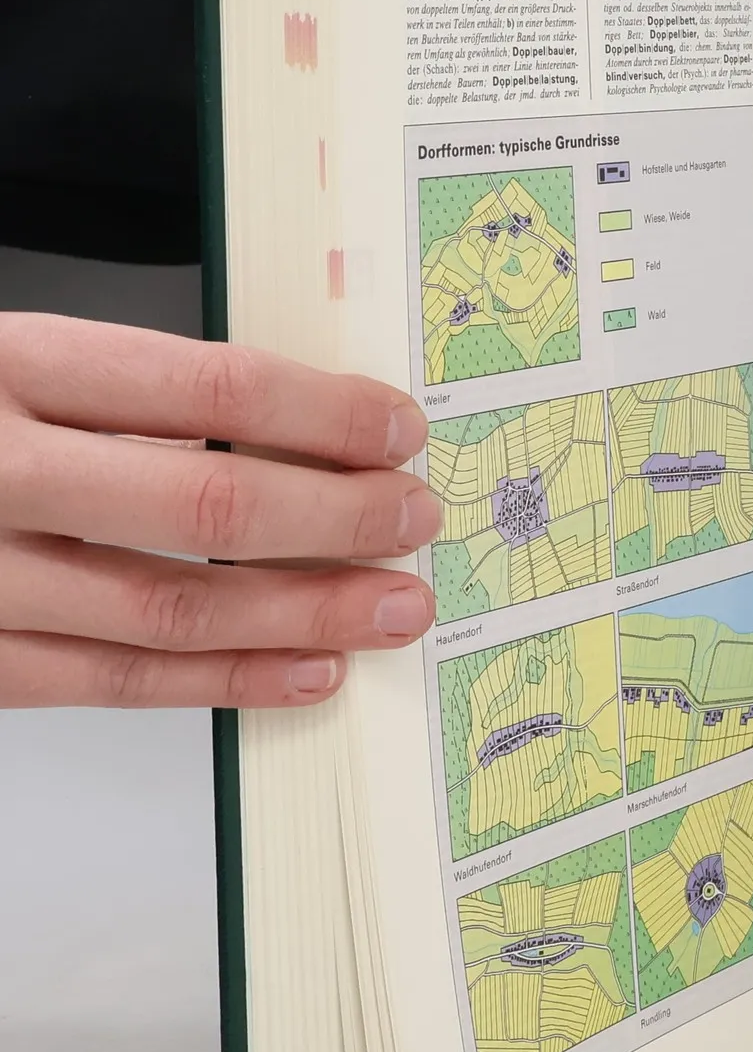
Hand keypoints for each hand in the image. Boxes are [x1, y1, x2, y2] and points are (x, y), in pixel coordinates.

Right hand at [0, 314, 440, 707]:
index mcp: (14, 368)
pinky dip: (227, 680)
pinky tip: (305, 669)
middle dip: (342, 519)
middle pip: (210, 506)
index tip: (397, 429)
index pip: (210, 389)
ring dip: (307, 615)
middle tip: (413, 520)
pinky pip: (116, 683)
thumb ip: (130, 396)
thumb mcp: (16, 368)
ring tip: (392, 609)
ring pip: (175, 610)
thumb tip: (301, 432)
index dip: (327, 415)